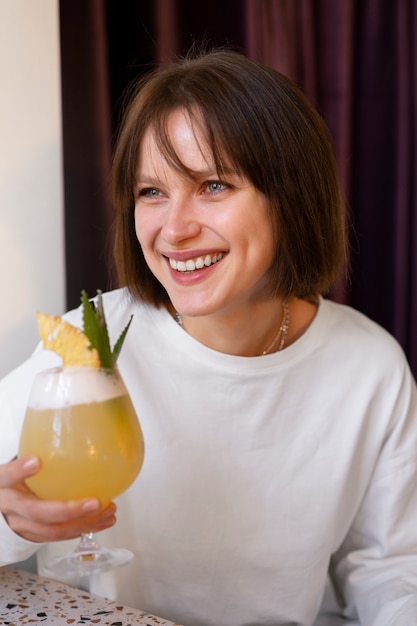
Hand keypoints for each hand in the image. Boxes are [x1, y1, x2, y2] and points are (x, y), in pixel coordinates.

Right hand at [0, 457, 115, 542]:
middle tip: (95, 502)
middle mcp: (11, 507)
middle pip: (37, 513)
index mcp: (3, 484)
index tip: (36, 461)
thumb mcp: (18, 462)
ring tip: (108, 510)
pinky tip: (104, 519)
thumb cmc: (14, 479)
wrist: (2, 501)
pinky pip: (61, 535)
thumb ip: (36, 451)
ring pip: (52, 530)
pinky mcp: (35, 535)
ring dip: (83, 523)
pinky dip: (85, 528)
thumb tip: (70, 431)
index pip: (6, 476)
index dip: (19, 471)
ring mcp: (23, 525)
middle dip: (68, 511)